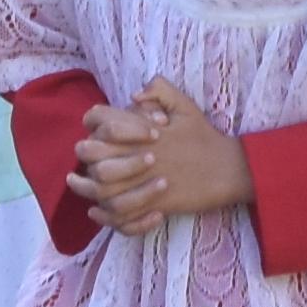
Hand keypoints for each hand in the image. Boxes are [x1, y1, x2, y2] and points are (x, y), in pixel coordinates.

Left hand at [70, 78, 252, 235]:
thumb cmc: (205, 136)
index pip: (102, 121)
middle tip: (81, 159)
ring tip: (76, 185)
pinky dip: (107, 216)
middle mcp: (139, 154)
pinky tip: (98, 212)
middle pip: (94, 155)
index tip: (96, 133)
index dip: (93, 125)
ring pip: (102, 189)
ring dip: (85, 189)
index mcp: (142, 129)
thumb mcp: (185, 105)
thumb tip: (134, 95)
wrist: (230, 168)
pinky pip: (122, 216)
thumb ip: (159, 90)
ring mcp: (146, 181)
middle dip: (84, 158)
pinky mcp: (156, 205)